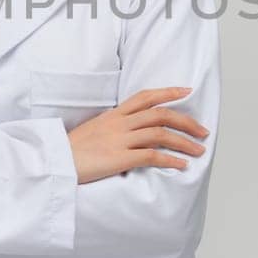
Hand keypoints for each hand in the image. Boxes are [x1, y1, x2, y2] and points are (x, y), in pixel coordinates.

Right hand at [66, 86, 208, 184]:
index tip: (187, 92)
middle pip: (161, 115)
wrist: (55, 162)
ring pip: (161, 134)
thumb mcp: (92, 131)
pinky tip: (182, 166)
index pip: (145, 97)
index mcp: (113, 115)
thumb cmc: (70, 151)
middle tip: (202, 131)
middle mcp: (119, 123)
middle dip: (186, 121)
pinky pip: (152, 156)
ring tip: (199, 150)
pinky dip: (171, 160)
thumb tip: (129, 134)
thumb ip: (112, 128)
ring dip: (185, 142)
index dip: (168, 92)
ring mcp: (120, 140)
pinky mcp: (119, 158)